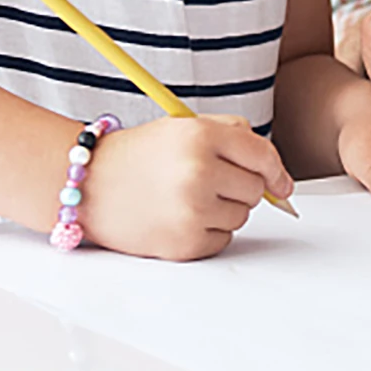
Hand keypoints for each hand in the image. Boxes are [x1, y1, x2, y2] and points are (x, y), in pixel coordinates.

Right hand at [82, 114, 292, 260]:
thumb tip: (276, 173)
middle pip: (256, 189)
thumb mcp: (185, 126)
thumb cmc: (139, 155)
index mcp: (202, 136)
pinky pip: (223, 239)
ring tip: (189, 197)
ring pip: (242, 215)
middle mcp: (199, 172)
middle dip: (243, 186)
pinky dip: (210, 231)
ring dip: (225, 209)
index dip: (277, 171)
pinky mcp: (183, 244)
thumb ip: (233, 135)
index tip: (282, 184)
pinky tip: (181, 217)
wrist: (88, 185)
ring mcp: (191, 211)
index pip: (263, 156)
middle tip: (211, 181)